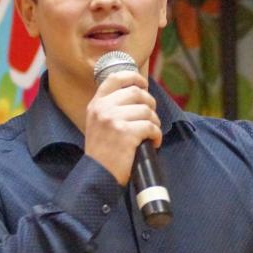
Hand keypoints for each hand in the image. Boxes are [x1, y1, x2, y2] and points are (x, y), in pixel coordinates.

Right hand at [84, 71, 160, 185]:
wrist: (97, 175)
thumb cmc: (102, 152)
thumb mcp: (98, 123)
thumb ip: (111, 107)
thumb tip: (138, 94)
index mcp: (96, 104)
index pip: (115, 77)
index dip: (134, 77)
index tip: (144, 85)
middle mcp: (103, 108)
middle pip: (137, 93)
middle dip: (150, 103)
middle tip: (151, 117)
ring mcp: (114, 120)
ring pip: (147, 110)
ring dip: (155, 122)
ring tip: (151, 133)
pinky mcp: (126, 133)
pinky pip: (151, 127)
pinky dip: (157, 135)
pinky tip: (153, 142)